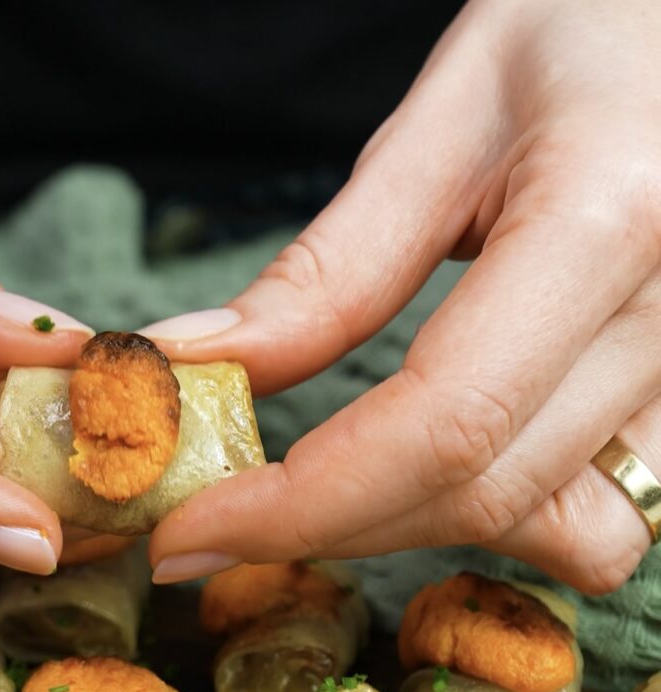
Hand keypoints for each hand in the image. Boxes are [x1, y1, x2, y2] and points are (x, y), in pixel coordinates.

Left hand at [143, 0, 660, 593]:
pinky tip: (441, 469)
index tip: (190, 530)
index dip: (300, 504)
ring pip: (558, 534)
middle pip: (480, 493)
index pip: (441, 424)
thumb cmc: (586, 35)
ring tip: (336, 484)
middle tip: (215, 522)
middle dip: (325, 527)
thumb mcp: (441, 122)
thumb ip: (327, 269)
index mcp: (609, 218)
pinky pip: (609, 518)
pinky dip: (507, 520)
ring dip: (419, 529)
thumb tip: (195, 368)